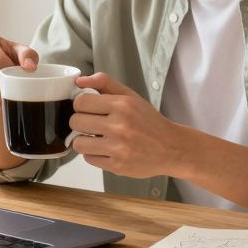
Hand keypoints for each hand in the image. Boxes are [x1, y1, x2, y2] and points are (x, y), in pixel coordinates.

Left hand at [69, 72, 186, 178]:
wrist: (171, 148)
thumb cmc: (148, 121)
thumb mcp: (130, 96)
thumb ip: (104, 83)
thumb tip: (79, 81)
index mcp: (122, 105)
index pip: (80, 102)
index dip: (81, 105)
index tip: (88, 109)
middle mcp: (119, 126)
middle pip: (75, 122)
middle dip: (80, 122)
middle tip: (92, 124)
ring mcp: (118, 148)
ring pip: (78, 143)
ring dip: (84, 140)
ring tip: (96, 138)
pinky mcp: (117, 166)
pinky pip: (89, 159)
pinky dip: (94, 154)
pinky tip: (106, 149)